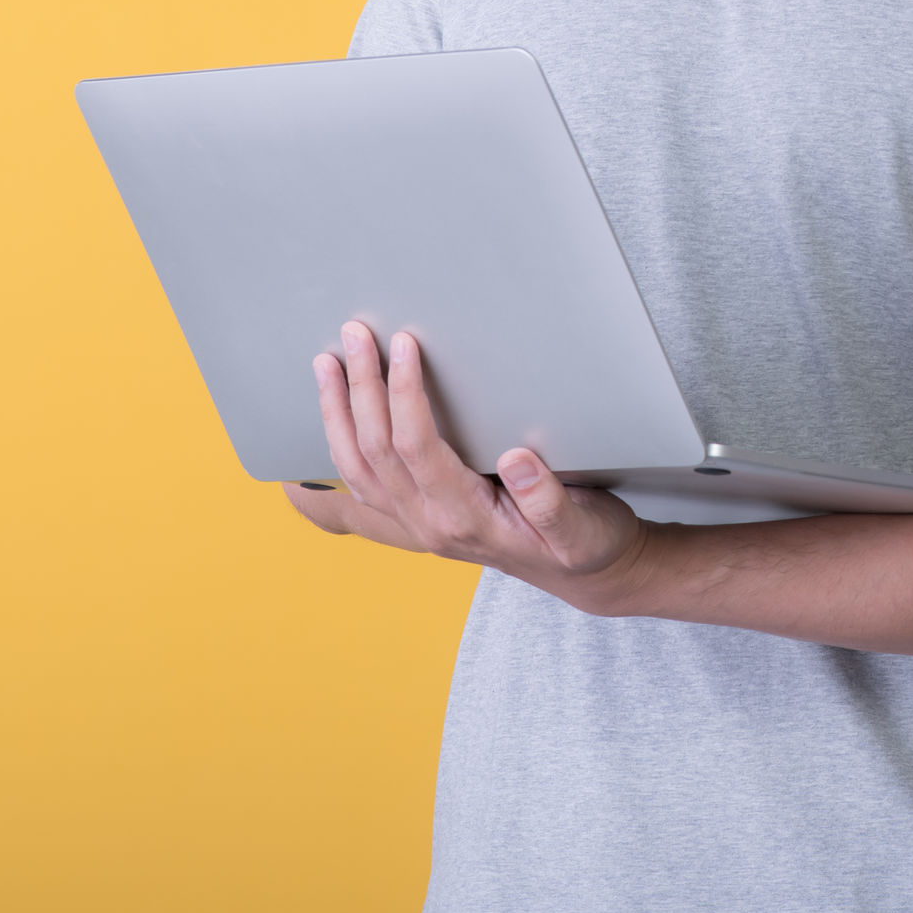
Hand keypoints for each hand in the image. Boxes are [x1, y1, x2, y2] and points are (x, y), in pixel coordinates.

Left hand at [306, 321, 648, 590]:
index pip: (417, 447)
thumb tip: (517, 461)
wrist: (585, 578)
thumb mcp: (584, 527)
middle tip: (354, 334)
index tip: (403, 345)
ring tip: (326, 365)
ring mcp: (417, 526)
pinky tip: (328, 425)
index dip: (404, 393)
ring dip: (337, 415)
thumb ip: (550, 501)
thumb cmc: (585, 543)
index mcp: (465, 518)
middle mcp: (430, 524)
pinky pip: (360, 490)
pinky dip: (335, 453)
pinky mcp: (415, 521)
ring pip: (356, 470)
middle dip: (360, 389)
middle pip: (375, 452)